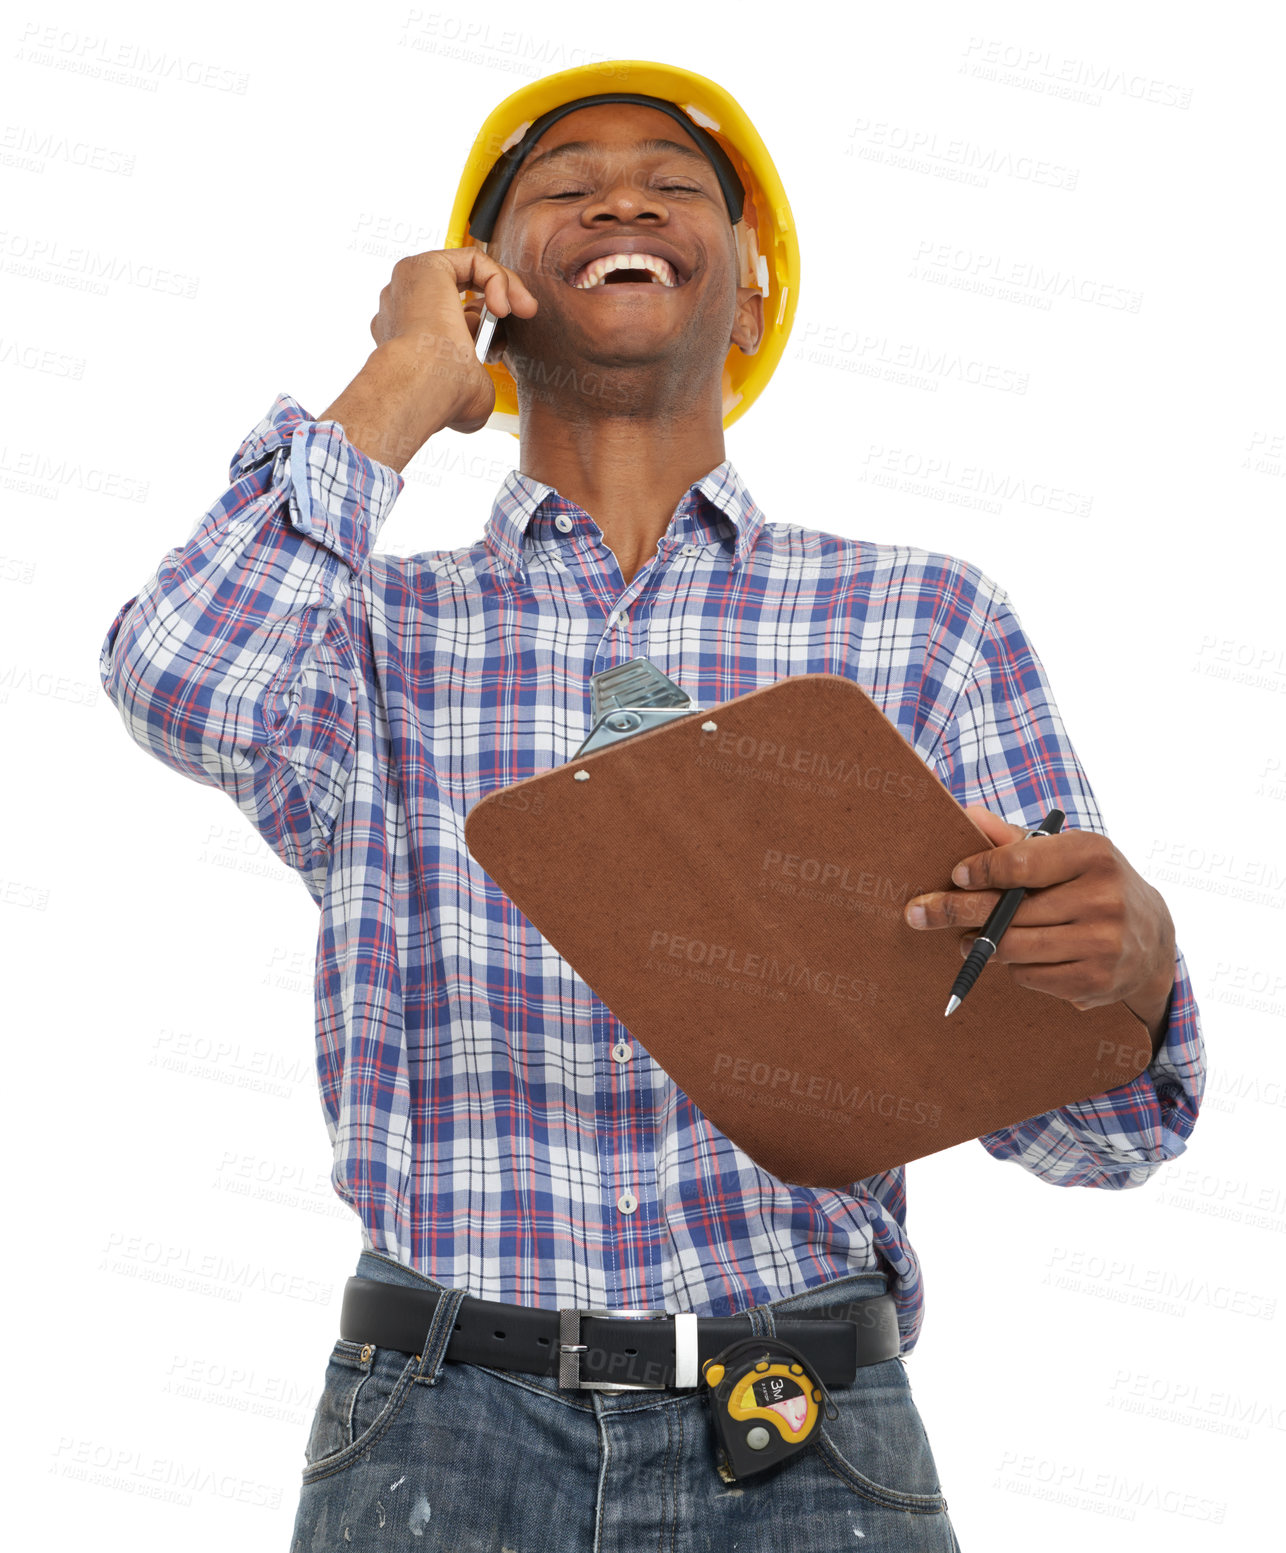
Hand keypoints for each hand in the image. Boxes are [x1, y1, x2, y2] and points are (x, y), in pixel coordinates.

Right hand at [370, 247, 538, 434]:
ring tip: (520, 311)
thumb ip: (473, 385)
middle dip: (494, 309)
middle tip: (514, 327)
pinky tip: (504, 306)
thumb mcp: (468, 398)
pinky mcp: (426, 266)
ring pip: (468, 273)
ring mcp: (410, 285)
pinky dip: (497, 278)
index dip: (484, 331)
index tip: (501, 349)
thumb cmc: (439, 397)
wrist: (424, 384)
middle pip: (458, 296)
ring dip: (503, 289)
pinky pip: (472, 260)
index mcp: (408, 341)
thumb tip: (477, 395)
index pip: (450, 323)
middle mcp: (403, 310)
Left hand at [904, 805, 1176, 1051]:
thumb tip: (967, 815)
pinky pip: (1031, 976)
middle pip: (1009, 911)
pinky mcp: (1097, 981)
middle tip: (918, 913)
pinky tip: (1015, 956)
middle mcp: (1103, 898)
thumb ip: (1014, 837)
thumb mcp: (1065, 851)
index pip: (1019, 863)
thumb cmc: (1091, 882)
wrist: (1151, 935)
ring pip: (1015, 948)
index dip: (980, 870)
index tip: (955, 876)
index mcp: (1093, 854)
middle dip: (957, 912)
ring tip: (966, 939)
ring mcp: (1103, 943)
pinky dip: (1015, 967)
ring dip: (982, 945)